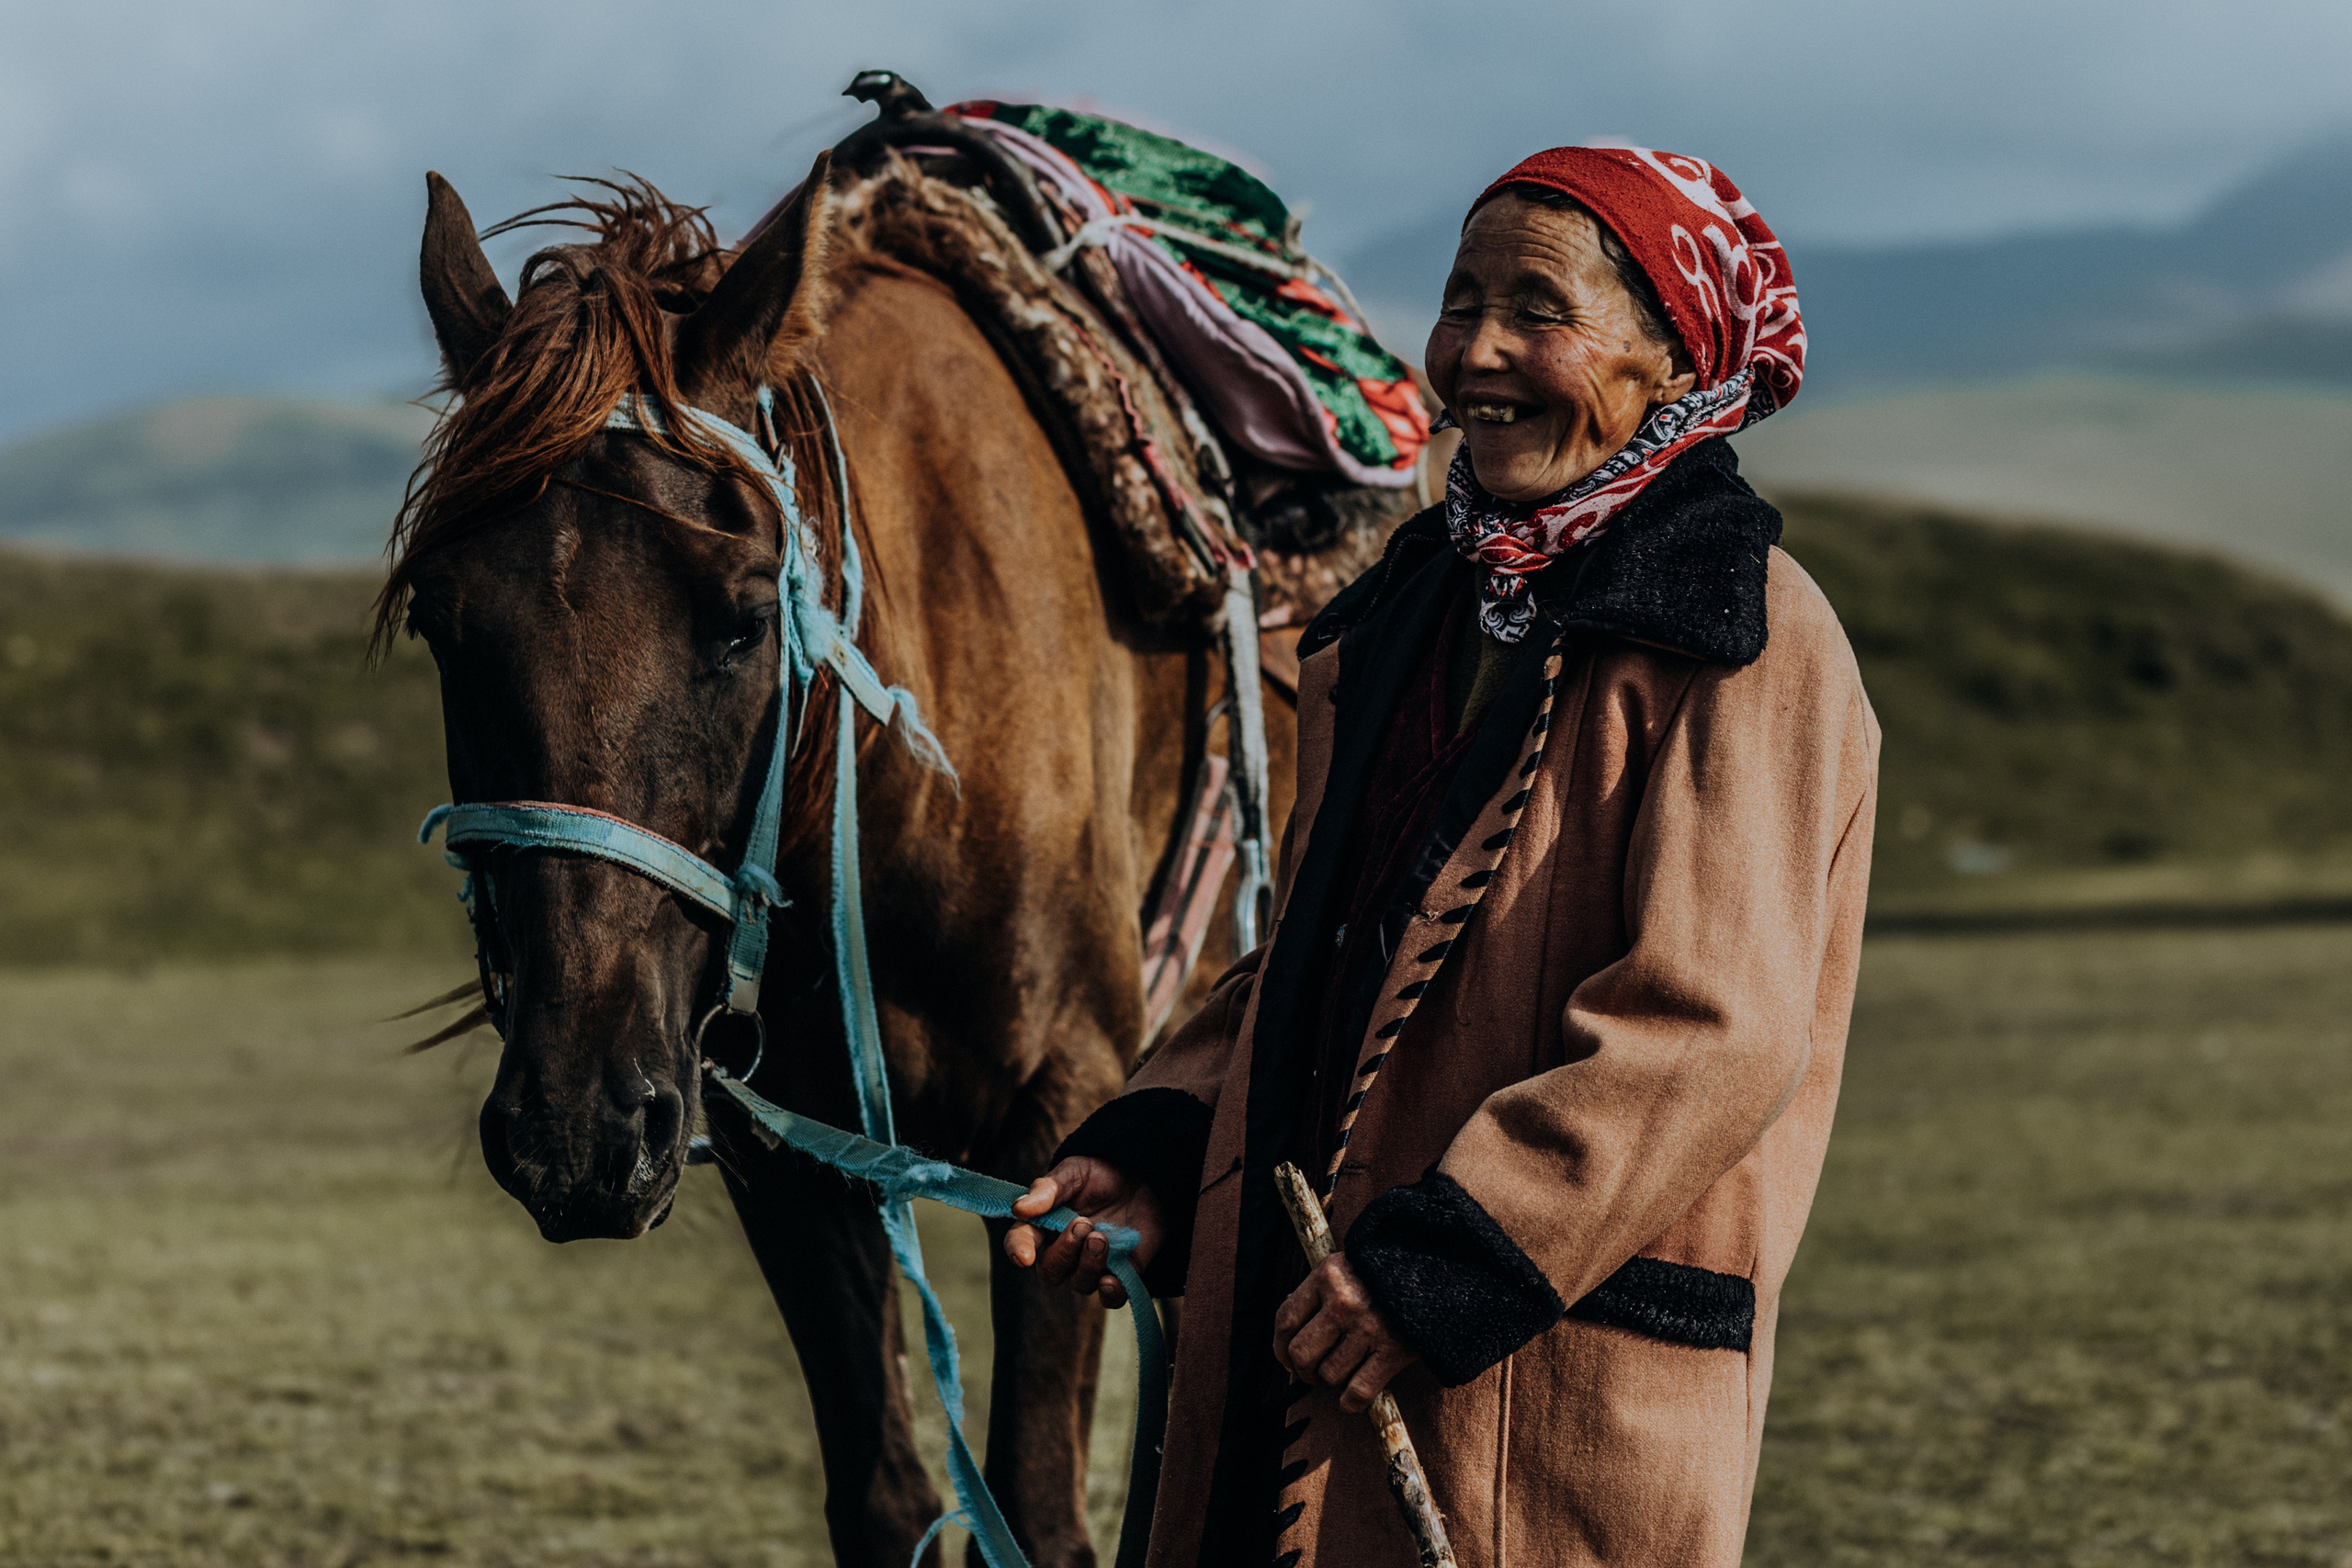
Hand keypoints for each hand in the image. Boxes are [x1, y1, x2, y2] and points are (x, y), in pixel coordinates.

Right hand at [1004, 1157, 1164, 1307]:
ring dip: (1088, 1265)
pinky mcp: (1121, 1273)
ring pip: (1079, 1283)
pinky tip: (1112, 1280)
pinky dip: (1110, 1293)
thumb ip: (1048, 1189)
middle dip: (1063, 1252)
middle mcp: (1063, 1251)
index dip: (1018, 1250)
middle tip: (1083, 1224)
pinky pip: (1111, 1298)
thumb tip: (1019, 1208)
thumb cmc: (1100, 1175)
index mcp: (1043, 1225)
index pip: (1020, 1242)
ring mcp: (1091, 1265)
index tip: (1025, 1256)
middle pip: (1050, 1271)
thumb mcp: (1074, 1171)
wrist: (1142, 1178)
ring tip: (1101, 1238)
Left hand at [1273, 1253, 1417, 1412]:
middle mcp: (1343, 1302)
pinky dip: (1351, 1402)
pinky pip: (1358, 1391)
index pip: (1286, 1319)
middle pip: (1301, 1354)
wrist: (1440, 1268)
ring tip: (1341, 1373)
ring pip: (1330, 1375)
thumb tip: (1291, 1328)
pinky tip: (1352, 1398)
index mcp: (1327, 1275)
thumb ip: (1320, 1290)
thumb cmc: (1387, 1269)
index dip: (1280, 1346)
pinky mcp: (1394, 1350)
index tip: (1285, 1357)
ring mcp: (1369, 1327)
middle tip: (1311, 1373)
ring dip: (1331, 1381)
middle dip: (1302, 1371)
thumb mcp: (1348, 1264)